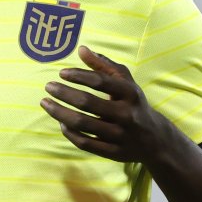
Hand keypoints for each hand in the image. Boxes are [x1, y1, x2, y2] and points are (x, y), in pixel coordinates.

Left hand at [40, 46, 168, 163]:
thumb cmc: (134, 104)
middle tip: (48, 86)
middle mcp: (126, 114)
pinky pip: (84, 142)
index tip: (61, 72)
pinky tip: (61, 122)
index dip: (78, 75)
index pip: (100, 81)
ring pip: (82, 124)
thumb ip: (104, 65)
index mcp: (130, 94)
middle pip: (88, 103)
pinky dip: (69, 132)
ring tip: (45, 103)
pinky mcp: (113, 152)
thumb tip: (81, 49)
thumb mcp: (125, 82)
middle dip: (64, 93)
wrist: (156, 140)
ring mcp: (119, 135)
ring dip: (59, 113)